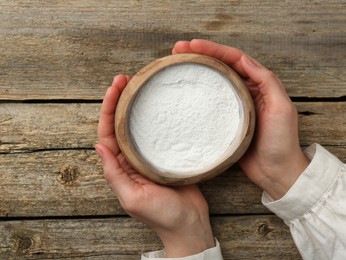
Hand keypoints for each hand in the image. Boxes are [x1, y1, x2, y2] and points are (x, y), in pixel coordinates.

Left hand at [95, 75, 214, 256]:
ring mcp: (150, 156)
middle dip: (120, 99)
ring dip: (137, 104)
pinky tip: (162, 104)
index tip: (115, 87)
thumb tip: (99, 146)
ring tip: (141, 84)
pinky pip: (160, 132)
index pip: (108, 133)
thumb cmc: (162, 216)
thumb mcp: (132, 198)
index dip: (108, 109)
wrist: (190, 224)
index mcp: (120, 167)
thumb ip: (114, 174)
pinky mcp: (169, 155)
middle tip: (126, 78)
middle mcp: (132, 159)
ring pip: (139, 125)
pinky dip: (157, 116)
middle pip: (121, 124)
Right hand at [173, 40, 308, 199]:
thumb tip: (245, 60)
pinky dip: (198, 93)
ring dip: (196, 70)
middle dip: (200, 55)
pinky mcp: (226, 122)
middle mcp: (246, 91)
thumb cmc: (282, 142)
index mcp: (260, 85)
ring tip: (176, 64)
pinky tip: (184, 92)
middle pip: (221, 66)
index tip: (192, 45)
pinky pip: (210, 103)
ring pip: (214, 82)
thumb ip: (267, 82)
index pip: (235, 59)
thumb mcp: (282, 108)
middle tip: (177, 50)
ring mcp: (234, 106)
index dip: (214, 49)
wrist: (277, 173)